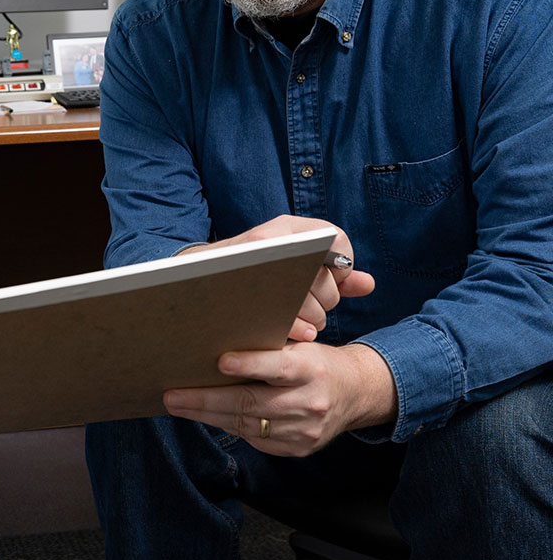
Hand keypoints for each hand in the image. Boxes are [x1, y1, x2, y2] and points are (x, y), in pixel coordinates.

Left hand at [162, 339, 397, 455]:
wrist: (355, 393)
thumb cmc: (316, 361)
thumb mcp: (301, 346)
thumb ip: (268, 349)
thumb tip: (216, 344)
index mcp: (310, 368)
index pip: (278, 367)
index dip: (249, 365)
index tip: (220, 362)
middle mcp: (309, 402)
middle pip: (251, 403)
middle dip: (205, 400)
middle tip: (172, 396)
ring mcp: (304, 431)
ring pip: (247, 425)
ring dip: (207, 416)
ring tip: (178, 406)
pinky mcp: (298, 449)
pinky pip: (255, 440)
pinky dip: (228, 426)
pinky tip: (206, 416)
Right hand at [182, 215, 374, 341]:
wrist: (191, 280)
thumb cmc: (250, 276)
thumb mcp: (290, 267)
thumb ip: (333, 276)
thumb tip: (368, 284)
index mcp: (288, 226)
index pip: (336, 239)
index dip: (340, 265)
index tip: (328, 280)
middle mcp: (273, 236)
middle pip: (323, 274)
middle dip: (326, 300)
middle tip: (312, 309)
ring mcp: (254, 260)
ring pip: (306, 296)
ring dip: (313, 317)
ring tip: (302, 323)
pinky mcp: (241, 284)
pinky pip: (285, 311)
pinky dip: (298, 327)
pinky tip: (298, 333)